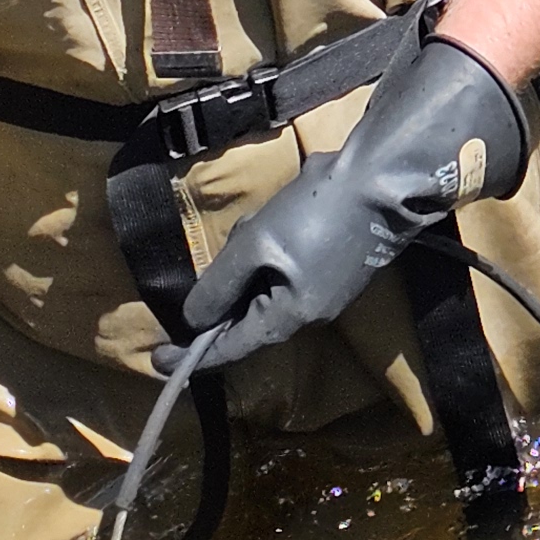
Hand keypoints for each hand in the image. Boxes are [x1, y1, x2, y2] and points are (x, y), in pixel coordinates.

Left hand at [174, 38, 530, 362]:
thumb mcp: (255, 244)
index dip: (190, 357)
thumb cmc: (315, 212)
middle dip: (224, 300)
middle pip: (250, 322)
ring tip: (252, 229)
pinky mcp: (340, 270)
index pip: (228, 350)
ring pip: (269, 295)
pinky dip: (271, 261)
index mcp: (286, 317)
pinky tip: (275, 225)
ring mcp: (329, 293)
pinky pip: (290, 276)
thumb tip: (193, 319)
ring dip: (250, 272)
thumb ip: (219, 285)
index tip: (157, 360)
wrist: (383, 179)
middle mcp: (310, 315)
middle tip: (211, 267)